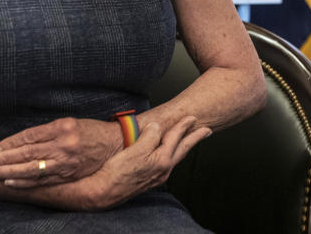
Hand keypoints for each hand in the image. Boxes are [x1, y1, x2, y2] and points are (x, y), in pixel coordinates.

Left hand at [0, 118, 119, 186]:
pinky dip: (26, 182)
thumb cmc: (90, 131)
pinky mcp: (69, 173)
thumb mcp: (70, 123)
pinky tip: (12, 182)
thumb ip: (48, 131)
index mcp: (62, 126)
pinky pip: (44, 179)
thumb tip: (22, 141)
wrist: (115, 143)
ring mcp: (67, 160)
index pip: (29, 135)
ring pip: (33, 168)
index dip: (10, 142)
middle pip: (28, 152)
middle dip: (5, 158)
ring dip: (11, 171)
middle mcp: (64, 143)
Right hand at [65, 117, 211, 210]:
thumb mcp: (135, 149)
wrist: (104, 192)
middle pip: (183, 150)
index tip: (191, 117)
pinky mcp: (149, 180)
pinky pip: (167, 163)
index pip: (175, 138)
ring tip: (190, 140)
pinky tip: (168, 154)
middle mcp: (163, 170)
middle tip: (206, 131)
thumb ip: (149, 137)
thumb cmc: (117, 171)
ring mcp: (157, 177)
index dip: (183, 126)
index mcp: (162, 160)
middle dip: (195, 139)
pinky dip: (172, 154)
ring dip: (184, 147)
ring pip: (175, 157)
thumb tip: (157, 126)